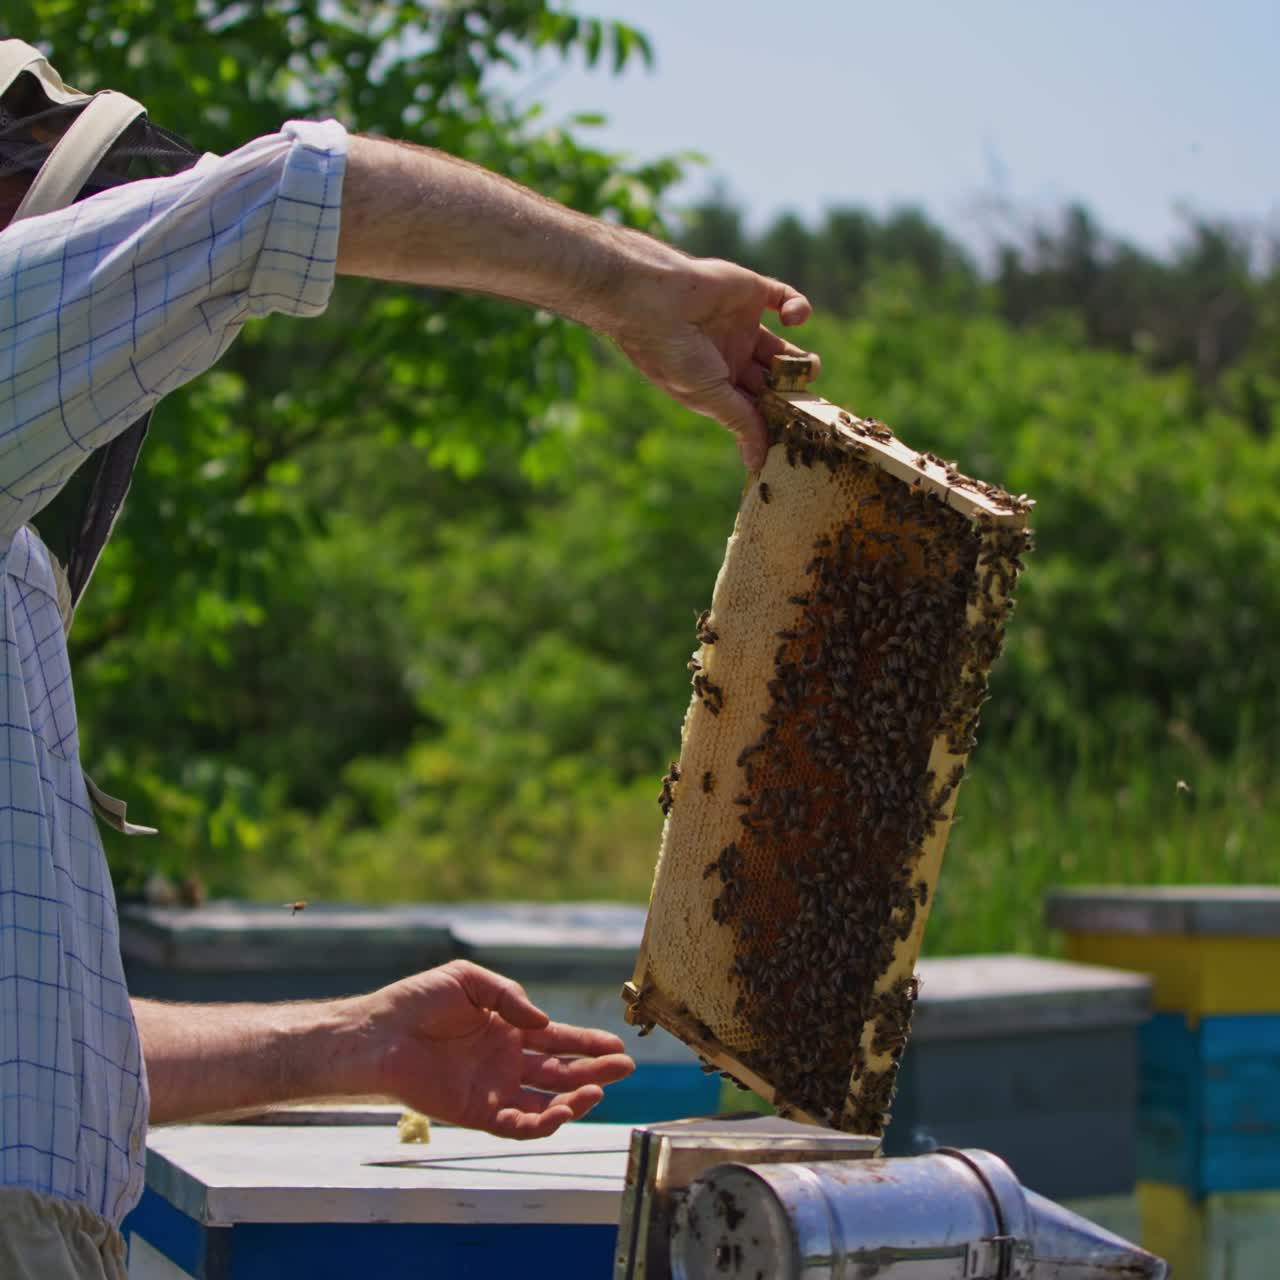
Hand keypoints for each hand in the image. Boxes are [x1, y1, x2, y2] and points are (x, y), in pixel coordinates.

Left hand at [351, 960, 634, 1139]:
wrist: (378, 1034)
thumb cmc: (418, 1001)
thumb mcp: (468, 980)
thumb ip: (510, 997)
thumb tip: (544, 1021)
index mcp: (508, 1028)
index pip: (557, 1038)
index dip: (587, 1043)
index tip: (617, 1046)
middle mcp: (506, 1060)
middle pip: (559, 1071)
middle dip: (594, 1071)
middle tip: (624, 1069)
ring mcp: (493, 1088)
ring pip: (544, 1101)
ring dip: (573, 1100)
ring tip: (597, 1092)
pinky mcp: (475, 1112)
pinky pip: (515, 1124)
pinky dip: (539, 1123)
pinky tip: (558, 1114)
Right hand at [606, 255, 819, 469]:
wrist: (655, 299)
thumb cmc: (673, 354)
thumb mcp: (708, 395)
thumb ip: (740, 422)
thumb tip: (757, 463)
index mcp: (717, 384)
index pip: (755, 406)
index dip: (776, 417)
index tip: (798, 431)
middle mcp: (731, 356)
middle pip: (773, 380)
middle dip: (792, 392)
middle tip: (811, 400)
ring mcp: (742, 325)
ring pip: (783, 348)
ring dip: (802, 360)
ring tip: (810, 367)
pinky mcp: (751, 292)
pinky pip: (785, 300)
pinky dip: (799, 309)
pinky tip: (793, 320)